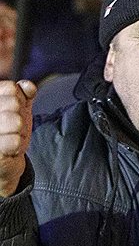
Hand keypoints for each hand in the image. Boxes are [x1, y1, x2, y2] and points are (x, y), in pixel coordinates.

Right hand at [0, 80, 34, 196]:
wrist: (3, 158)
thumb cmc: (10, 129)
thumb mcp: (19, 108)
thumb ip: (24, 94)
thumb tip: (28, 87)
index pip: (10, 88)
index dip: (20, 98)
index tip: (16, 109)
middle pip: (13, 103)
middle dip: (20, 114)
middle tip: (15, 124)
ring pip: (15, 120)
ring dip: (20, 130)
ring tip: (12, 135)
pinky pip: (13, 141)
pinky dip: (17, 143)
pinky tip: (11, 146)